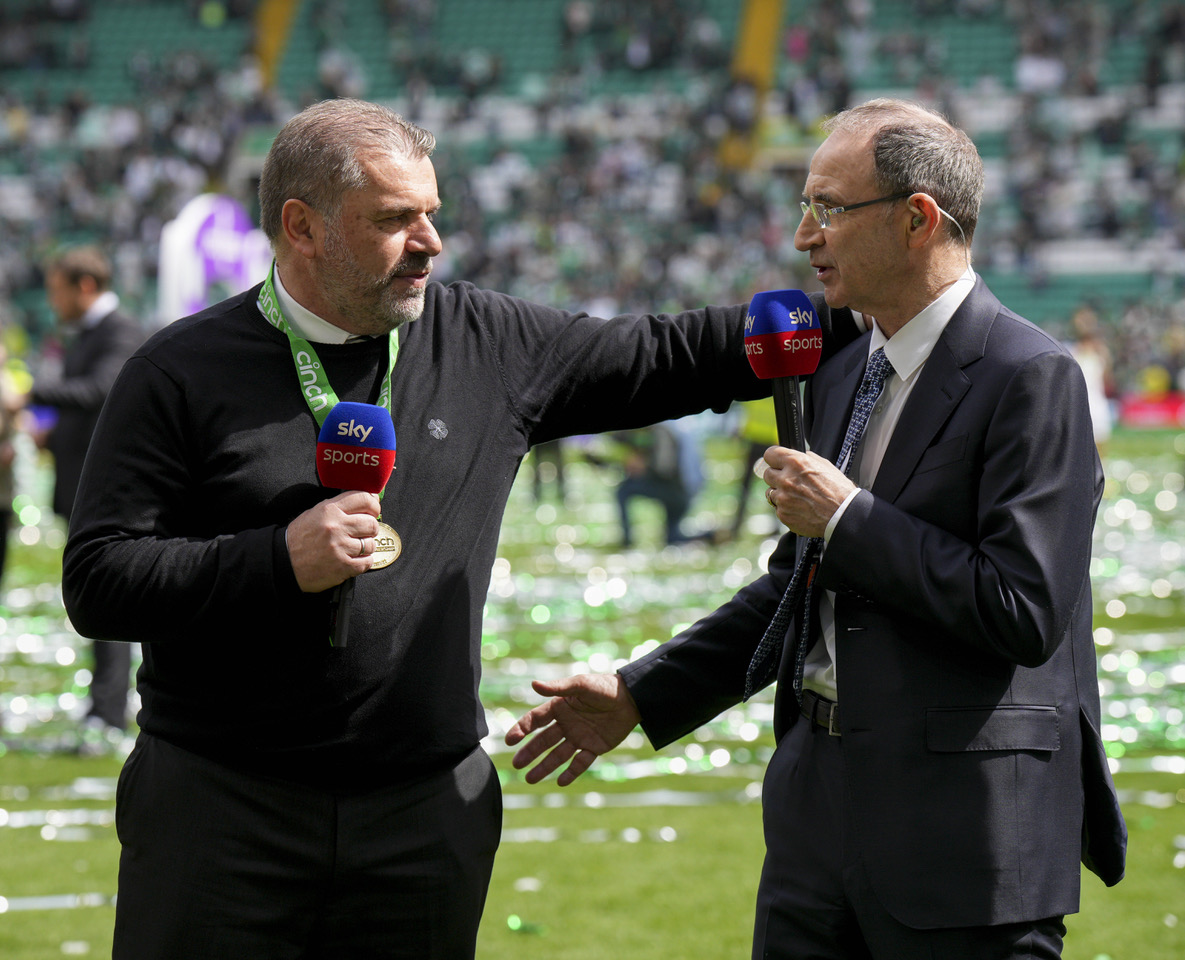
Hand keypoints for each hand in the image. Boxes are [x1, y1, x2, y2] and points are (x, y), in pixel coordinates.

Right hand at [285, 490, 380, 592]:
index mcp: (330, 510)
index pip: (364, 498)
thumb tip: (367, 501)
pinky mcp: (342, 567)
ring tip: (354, 547)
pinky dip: (364, 562)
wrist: (283, 562)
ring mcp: (340, 547)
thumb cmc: (300, 537)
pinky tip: (354, 559)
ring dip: (366, 547)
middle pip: (371, 523)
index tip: (373, 510)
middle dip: (370, 528)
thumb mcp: (315, 513)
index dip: (373, 504)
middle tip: (363, 532)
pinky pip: (367, 562)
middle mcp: (336, 527)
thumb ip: (339, 506)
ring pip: (371, 544)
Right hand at [506, 674, 641, 785]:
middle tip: (516, 764)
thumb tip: (533, 684)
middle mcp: (567, 723)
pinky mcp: (595, 747)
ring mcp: (580, 736)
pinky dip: (571, 772)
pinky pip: (581, 762)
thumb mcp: (581, 685)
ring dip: (544, 767)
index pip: (536, 720)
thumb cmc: (605, 687)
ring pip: (558, 755)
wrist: (633, 698)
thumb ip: (558, 688)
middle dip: (529, 753)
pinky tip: (561, 782)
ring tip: (529, 779)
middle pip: (543, 741)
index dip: (522, 729)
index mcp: (560, 707)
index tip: (510, 740)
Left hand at [760, 444, 856, 537]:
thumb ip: (808, 458)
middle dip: (777, 476)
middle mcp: (786, 479)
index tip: (776, 462)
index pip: (770, 454)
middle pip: (767, 474)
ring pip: (770, 492)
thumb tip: (800, 454)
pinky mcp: (783, 514)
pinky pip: (778, 508)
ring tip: (798, 497)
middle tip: (790, 482)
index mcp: (796, 463)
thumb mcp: (825, 466)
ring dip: (780, 494)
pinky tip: (801, 508)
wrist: (843, 516)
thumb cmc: (838, 490)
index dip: (774, 458)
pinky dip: (786, 508)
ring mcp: (783, 498)